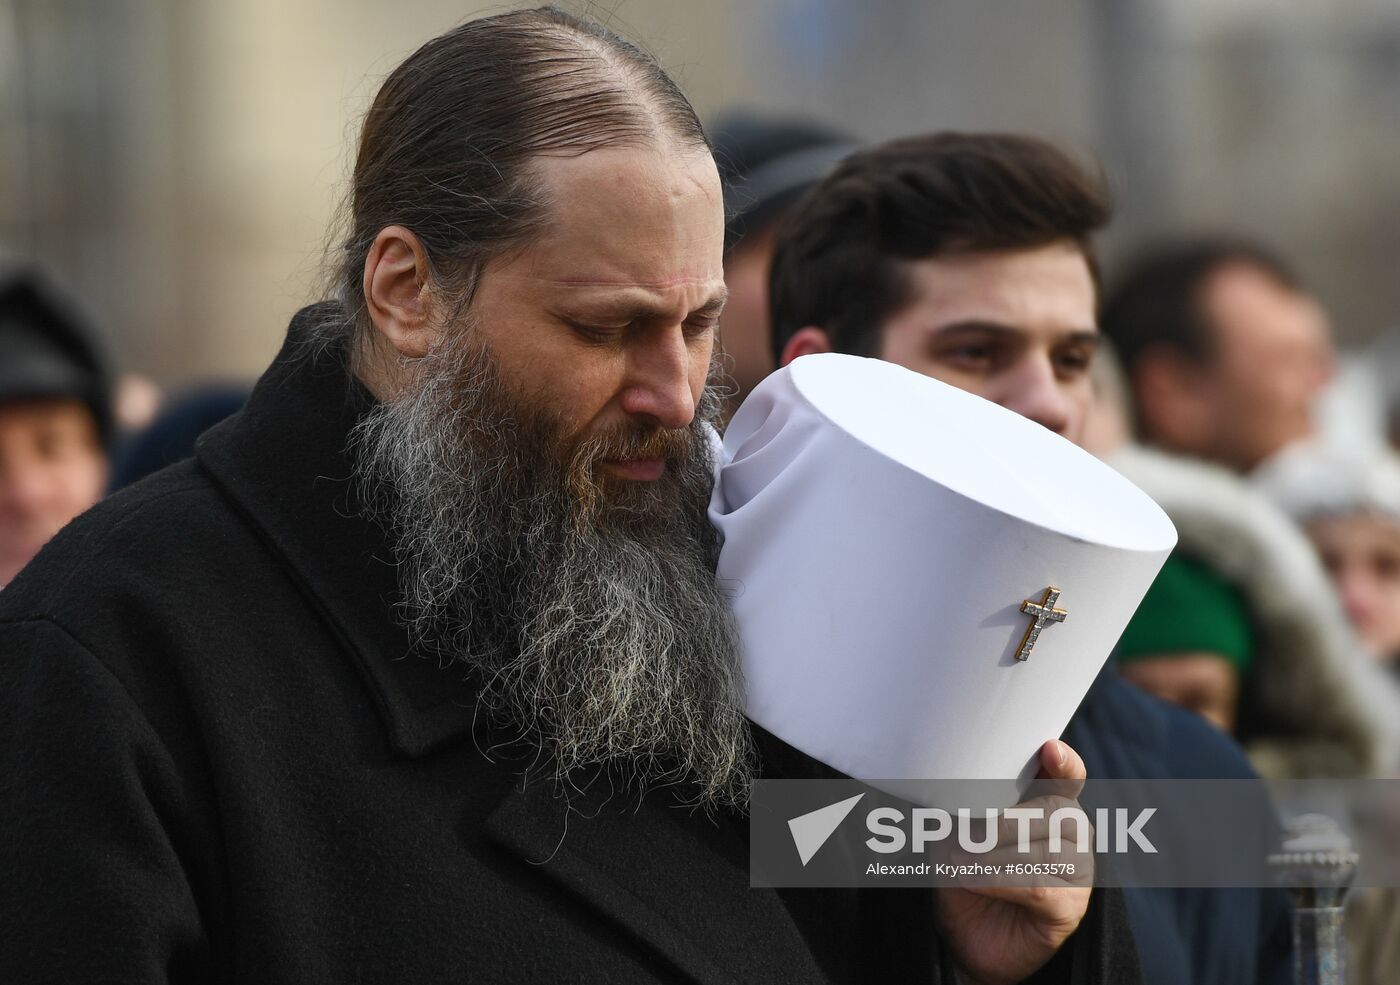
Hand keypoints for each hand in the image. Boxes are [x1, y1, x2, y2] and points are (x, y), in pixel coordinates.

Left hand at [934, 739, 1092, 984]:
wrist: (962, 935)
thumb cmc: (965, 872)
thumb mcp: (956, 829)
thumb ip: (965, 803)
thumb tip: (952, 782)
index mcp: (1049, 805)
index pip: (1068, 776)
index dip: (1064, 761)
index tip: (1049, 748)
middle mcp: (1073, 835)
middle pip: (1055, 811)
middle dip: (1004, 821)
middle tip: (965, 835)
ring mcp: (1078, 872)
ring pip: (1043, 850)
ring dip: (992, 855)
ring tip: (959, 862)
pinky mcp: (1070, 908)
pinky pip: (1037, 887)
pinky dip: (997, 881)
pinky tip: (970, 881)